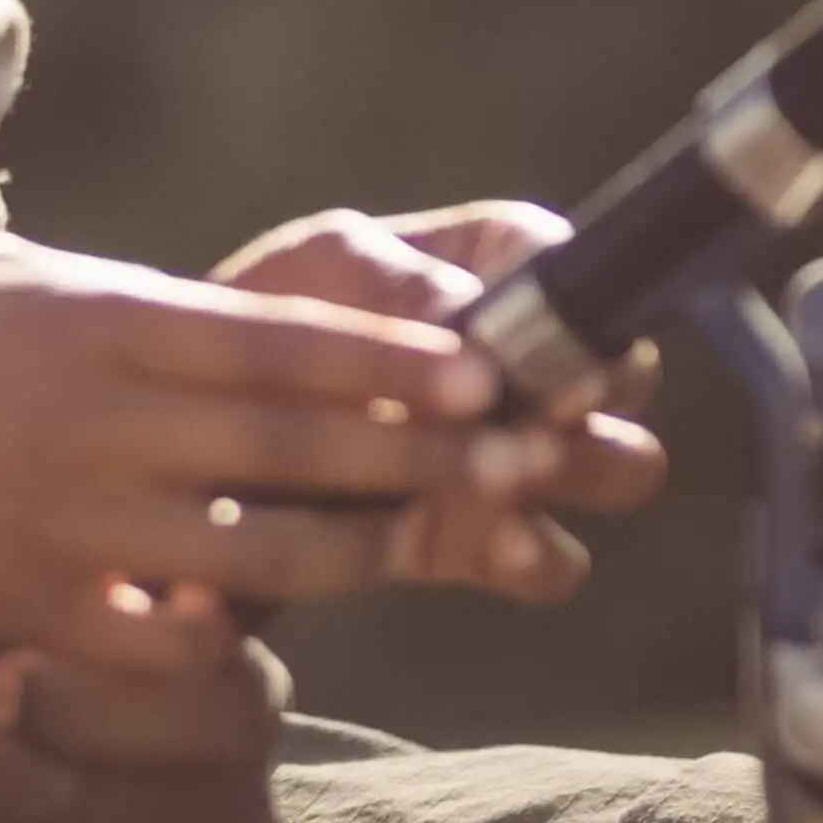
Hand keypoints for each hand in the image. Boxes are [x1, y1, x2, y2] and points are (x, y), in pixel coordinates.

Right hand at [0, 232, 505, 666]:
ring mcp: (73, 523)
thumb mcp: (15, 279)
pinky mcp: (40, 605)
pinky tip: (277, 617)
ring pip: (256, 548)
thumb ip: (133, 309)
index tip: (481, 371)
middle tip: (521, 456)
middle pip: (295, 446)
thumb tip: (243, 329)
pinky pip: (167, 633)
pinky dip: (231, 626)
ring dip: (362, 545)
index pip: (280, 345)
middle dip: (422, 455)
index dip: (391, 364)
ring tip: (437, 538)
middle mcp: (100, 423)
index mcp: (99, 327)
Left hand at [202, 201, 668, 604]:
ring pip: (613, 469)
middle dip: (593, 403)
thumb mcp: (325, 274)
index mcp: (502, 263)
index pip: (586, 274)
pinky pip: (548, 559)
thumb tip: (474, 317)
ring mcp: (523, 453)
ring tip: (507, 481)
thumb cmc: (267, 310)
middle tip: (538, 424)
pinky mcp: (484, 537)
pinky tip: (493, 548)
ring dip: (571, 475)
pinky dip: (529, 553)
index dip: (587, 316)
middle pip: (626, 381)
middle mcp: (536, 359)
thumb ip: (402, 288)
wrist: (196, 421)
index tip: (560, 357)